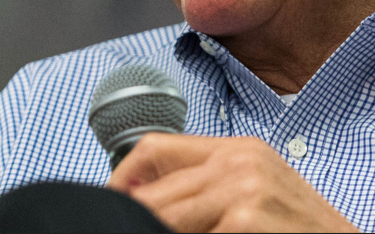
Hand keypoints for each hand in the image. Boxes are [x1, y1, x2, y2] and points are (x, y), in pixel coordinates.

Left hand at [106, 133, 358, 232]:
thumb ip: (211, 191)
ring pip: (159, 217)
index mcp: (242, 151)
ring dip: (152, 231)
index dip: (121, 180)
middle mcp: (240, 162)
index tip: (113, 207)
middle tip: (126, 231)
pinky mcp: (245, 222)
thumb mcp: (261, 197)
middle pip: (150, 191)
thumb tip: (144, 201)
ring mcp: (243, 192)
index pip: (154, 148)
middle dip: (134, 219)